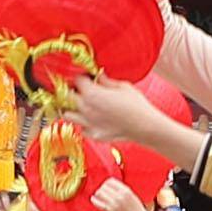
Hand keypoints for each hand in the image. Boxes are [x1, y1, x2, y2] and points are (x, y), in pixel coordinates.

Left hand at [69, 75, 197, 164]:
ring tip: (82, 105)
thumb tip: (98, 76)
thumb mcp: (122, 86)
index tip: (86, 76)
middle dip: (72, 91)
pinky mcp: (93, 134)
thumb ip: (105, 81)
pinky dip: (83, 123)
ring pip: (67, 114)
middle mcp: (85, 108)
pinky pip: (81, 127)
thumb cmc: (136, 105)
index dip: (81, 76)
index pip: (76, 79)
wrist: (145, 126)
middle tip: (81, 89)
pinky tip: (93, 118)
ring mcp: (88, 123)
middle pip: (66, 97)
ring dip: (72, 108)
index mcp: (91, 93)